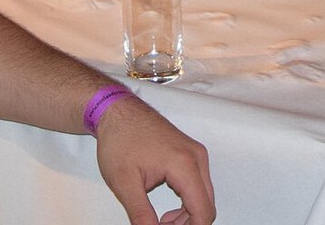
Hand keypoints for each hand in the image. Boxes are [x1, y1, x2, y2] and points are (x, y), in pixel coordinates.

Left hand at [95, 95, 215, 224]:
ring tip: (160, 221)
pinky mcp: (190, 154)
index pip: (203, 211)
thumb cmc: (120, 139)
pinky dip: (186, 201)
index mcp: (184, 165)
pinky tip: (168, 208)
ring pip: (203, 196)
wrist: (117, 112)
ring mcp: (195, 154)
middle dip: (188, 223)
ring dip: (187, 215)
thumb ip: (141, 214)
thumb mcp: (124, 183)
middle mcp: (196, 158)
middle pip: (206, 205)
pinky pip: (198, 185)